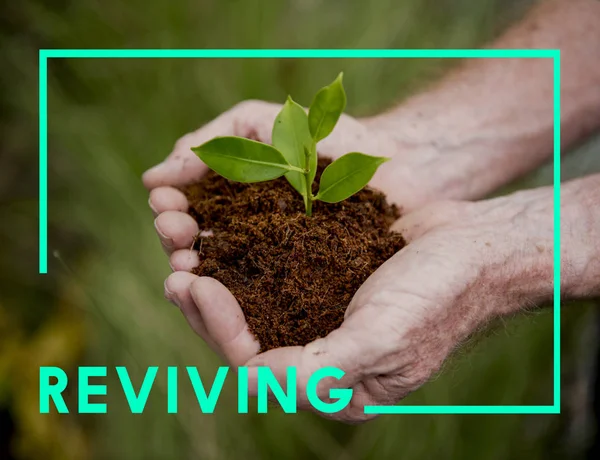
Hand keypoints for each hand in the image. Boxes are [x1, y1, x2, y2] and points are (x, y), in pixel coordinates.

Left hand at [160, 185, 555, 422]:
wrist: (475, 246)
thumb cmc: (438, 293)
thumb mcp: (383, 339)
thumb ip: (319, 371)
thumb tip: (250, 378)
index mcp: (338, 385)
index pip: (260, 371)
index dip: (221, 331)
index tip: (197, 285)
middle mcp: (324, 354)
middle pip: (249, 341)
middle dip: (207, 310)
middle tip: (176, 273)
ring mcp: (323, 316)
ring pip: (254, 308)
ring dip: (218, 282)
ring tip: (187, 256)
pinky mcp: (325, 280)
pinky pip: (274, 275)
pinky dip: (245, 259)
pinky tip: (224, 238)